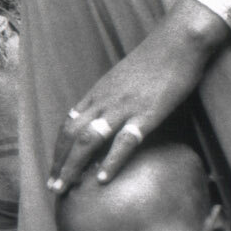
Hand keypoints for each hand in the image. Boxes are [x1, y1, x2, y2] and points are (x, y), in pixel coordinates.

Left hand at [48, 5, 224, 192]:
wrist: (177, 42)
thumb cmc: (155, 60)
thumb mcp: (125, 79)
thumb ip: (114, 98)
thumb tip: (109, 118)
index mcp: (98, 93)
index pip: (68, 124)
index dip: (59, 149)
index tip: (55, 168)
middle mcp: (104, 101)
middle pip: (71, 135)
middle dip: (60, 163)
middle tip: (53, 188)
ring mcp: (123, 107)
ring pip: (88, 140)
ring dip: (74, 166)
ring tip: (66, 188)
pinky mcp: (146, 113)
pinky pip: (124, 141)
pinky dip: (111, 161)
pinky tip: (103, 179)